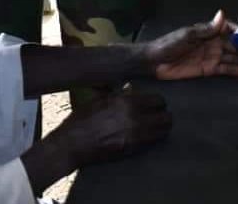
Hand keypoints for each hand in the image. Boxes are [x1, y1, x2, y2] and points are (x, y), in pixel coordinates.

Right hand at [53, 92, 171, 168]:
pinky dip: (153, 138)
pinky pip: (153, 142)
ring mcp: (135, 135)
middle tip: (158, 116)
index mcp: (125, 101)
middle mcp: (134, 117)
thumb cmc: (82, 119)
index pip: (157, 99)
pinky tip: (147, 136)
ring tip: (155, 127)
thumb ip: (117, 94)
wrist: (72, 143)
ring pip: (163, 131)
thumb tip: (131, 88)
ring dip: (161, 128)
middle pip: (166, 116)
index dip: (157, 102)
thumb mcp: (98, 99)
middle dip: (163, 115)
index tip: (154, 104)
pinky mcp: (132, 149)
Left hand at [142, 10, 237, 79]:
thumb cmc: (169, 44)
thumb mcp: (187, 35)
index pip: (231, 29)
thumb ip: (206, 28)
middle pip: (237, 46)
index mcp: (209, 30)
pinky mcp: (210, 69)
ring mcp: (213, 56)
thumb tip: (222, 14)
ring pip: (235, 59)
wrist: (154, 62)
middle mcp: (214, 42)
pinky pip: (228, 70)